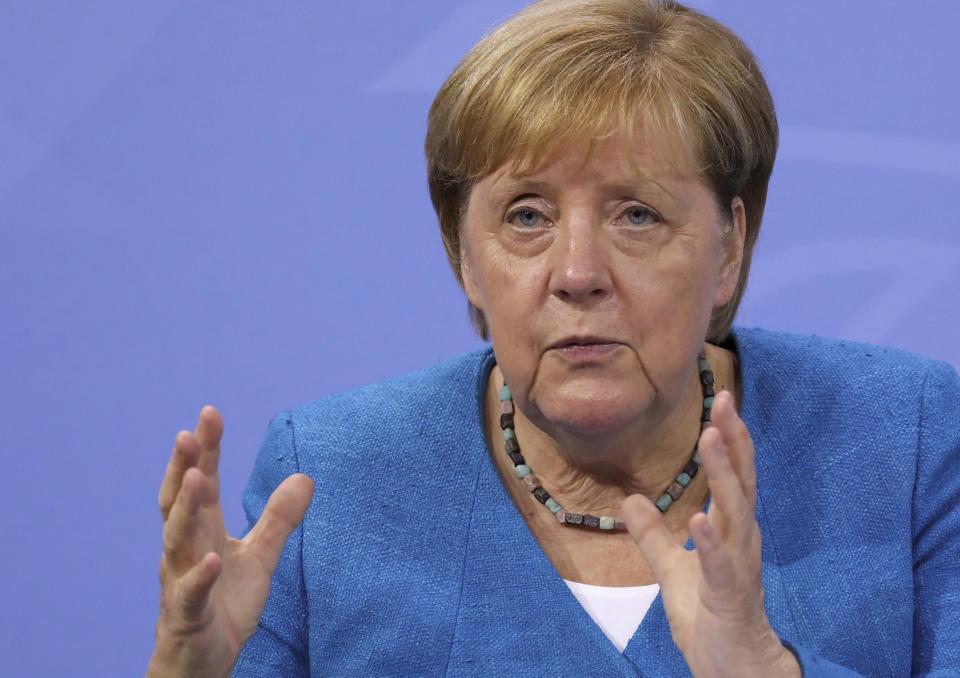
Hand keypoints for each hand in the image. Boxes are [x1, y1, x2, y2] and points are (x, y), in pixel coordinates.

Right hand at [147, 406, 313, 677]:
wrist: (203, 662)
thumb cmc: (224, 604)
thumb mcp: (259, 557)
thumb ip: (278, 519)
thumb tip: (305, 477)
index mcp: (202, 531)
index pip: (202, 483)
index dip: (205, 449)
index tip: (210, 413)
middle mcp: (185, 549)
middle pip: (179, 502)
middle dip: (184, 468)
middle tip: (188, 434)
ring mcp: (182, 581)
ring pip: (176, 541)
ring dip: (186, 510)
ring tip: (197, 478)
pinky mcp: (187, 616)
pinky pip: (190, 594)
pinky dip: (199, 577)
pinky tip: (212, 559)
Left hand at [622, 391, 799, 677]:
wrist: (732, 669)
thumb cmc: (710, 617)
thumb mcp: (673, 570)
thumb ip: (652, 536)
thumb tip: (630, 500)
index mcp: (730, 530)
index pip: (732, 475)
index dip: (728, 437)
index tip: (720, 398)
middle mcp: (741, 541)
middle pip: (740, 481)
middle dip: (733, 439)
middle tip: (724, 398)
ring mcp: (738, 567)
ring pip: (734, 512)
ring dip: (723, 474)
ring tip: (711, 437)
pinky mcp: (728, 596)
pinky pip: (720, 565)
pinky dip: (710, 541)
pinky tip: (698, 518)